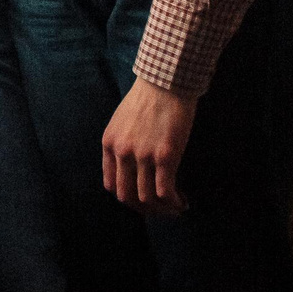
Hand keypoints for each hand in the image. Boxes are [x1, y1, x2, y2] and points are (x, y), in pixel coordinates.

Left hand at [101, 79, 197, 215]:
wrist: (166, 81)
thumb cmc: (149, 98)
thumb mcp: (122, 120)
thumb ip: (122, 143)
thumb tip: (132, 167)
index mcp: (109, 143)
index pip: (111, 184)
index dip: (127, 198)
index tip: (143, 201)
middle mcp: (122, 152)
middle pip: (127, 196)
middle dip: (144, 209)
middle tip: (160, 210)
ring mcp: (142, 155)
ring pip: (147, 199)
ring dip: (162, 210)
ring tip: (176, 208)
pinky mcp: (164, 156)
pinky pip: (165, 192)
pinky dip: (174, 203)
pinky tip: (183, 202)